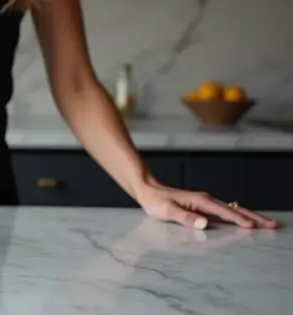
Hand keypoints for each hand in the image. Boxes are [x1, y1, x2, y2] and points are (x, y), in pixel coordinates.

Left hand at [136, 182, 278, 229]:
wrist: (148, 192)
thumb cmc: (156, 202)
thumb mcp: (167, 211)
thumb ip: (185, 217)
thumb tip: (204, 223)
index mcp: (200, 201)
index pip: (224, 212)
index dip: (239, 220)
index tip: (253, 226)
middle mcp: (206, 200)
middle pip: (235, 209)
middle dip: (254, 217)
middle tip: (271, 224)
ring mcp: (206, 203)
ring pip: (232, 210)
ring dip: (249, 217)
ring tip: (265, 224)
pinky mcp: (203, 207)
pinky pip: (225, 212)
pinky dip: (238, 217)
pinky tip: (244, 222)